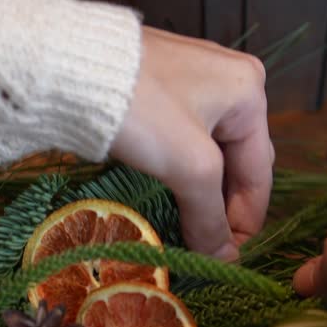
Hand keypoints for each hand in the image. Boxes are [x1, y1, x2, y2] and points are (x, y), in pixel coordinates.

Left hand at [111, 26, 271, 258]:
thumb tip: (223, 260)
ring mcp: (194, 83)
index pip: (258, 173)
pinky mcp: (161, 89)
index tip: (225, 260)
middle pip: (237, 164)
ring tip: (185, 230)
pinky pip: (183, 142)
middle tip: (203, 248)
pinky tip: (168, 197)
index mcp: (250, 94)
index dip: (244, 223)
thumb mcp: (188, 165)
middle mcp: (230, 83)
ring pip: (208, 155)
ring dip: (200, 194)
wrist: (68, 66)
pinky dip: (180, 173)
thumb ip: (210, 215)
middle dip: (222, 208)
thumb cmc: (141, 109)